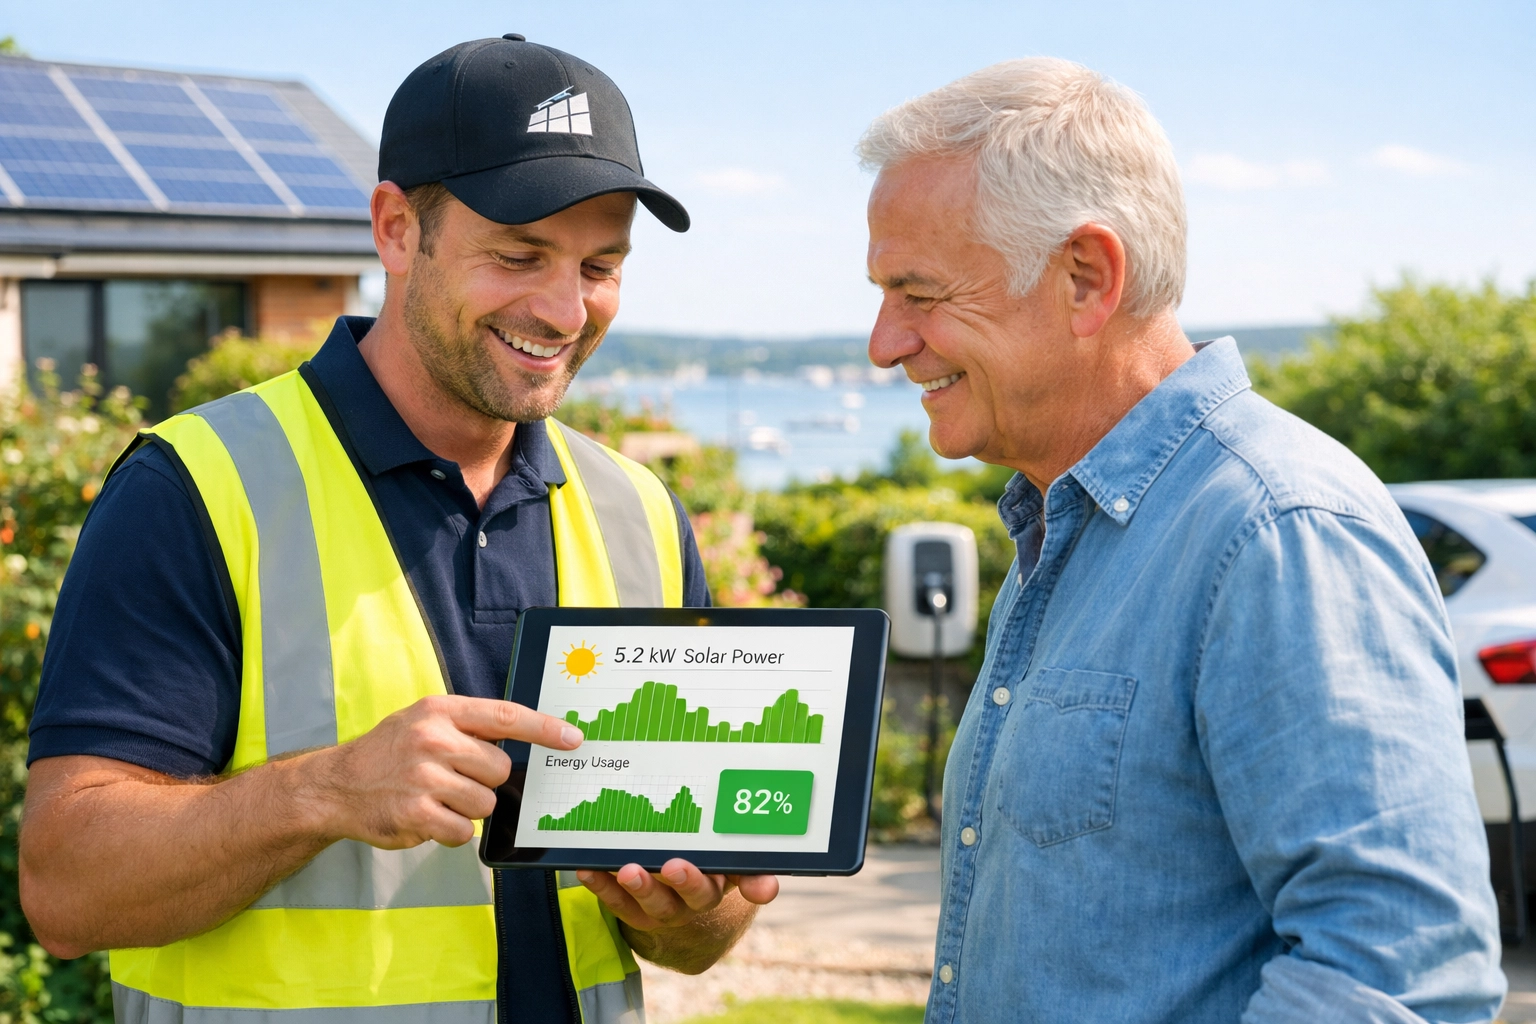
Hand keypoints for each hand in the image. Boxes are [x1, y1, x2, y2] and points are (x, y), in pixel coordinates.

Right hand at [307, 695, 580, 849]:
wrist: (335, 784)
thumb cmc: (391, 752)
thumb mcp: (426, 721)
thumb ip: (470, 727)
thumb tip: (526, 743)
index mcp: (441, 710)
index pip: (506, 716)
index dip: (545, 728)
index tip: (574, 738)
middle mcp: (432, 739)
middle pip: (499, 769)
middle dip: (484, 781)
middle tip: (453, 779)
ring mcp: (422, 777)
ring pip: (484, 803)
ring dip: (467, 808)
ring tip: (436, 797)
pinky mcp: (414, 814)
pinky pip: (461, 831)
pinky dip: (449, 831)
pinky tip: (426, 817)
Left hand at [576, 858, 778, 932]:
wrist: (677, 894)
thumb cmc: (705, 865)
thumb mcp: (728, 863)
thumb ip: (747, 868)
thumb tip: (768, 889)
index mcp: (720, 884)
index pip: (736, 883)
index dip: (745, 884)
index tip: (734, 877)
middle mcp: (693, 902)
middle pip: (694, 897)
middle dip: (685, 882)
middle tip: (674, 865)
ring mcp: (662, 909)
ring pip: (654, 905)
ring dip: (641, 888)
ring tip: (628, 870)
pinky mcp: (632, 911)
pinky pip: (617, 904)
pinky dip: (601, 888)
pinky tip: (588, 871)